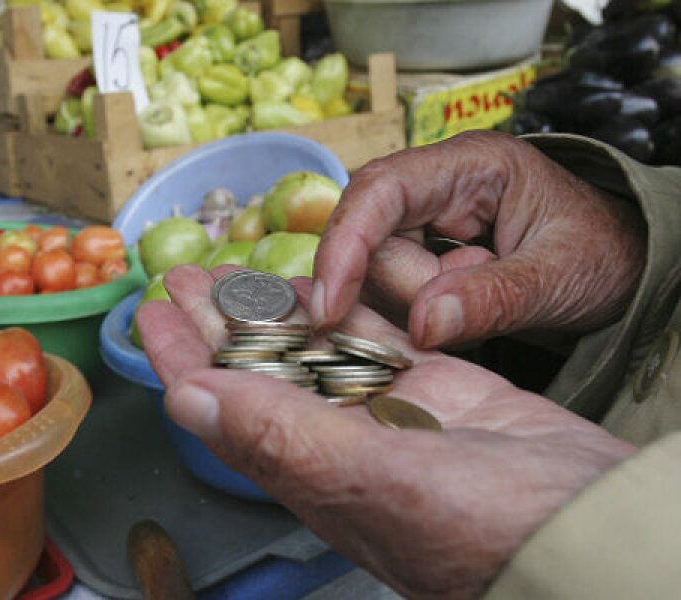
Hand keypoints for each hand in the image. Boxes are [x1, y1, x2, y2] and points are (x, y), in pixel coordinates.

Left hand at [138, 264, 634, 598]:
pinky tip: (321, 287)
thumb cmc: (485, 525)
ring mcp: (391, 416)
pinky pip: (377, 341)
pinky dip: (347, 311)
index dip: (182, 360)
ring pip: (315, 350)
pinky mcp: (437, 394)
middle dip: (217, 323)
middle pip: (260, 371)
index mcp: (311, 472)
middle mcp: (340, 444)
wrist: (589, 526)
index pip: (225, 407)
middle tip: (184, 275)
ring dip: (274, 310)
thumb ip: (280, 437)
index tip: (149, 315)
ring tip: (238, 273)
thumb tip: (190, 400)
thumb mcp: (374, 479)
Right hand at [311, 131, 646, 348]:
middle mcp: (436, 184)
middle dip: (408, 289)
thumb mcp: (559, 278)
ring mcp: (424, 219)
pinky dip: (414, 312)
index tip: (328, 307)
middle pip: (371, 240)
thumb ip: (493, 298)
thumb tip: (421, 325)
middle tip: (464, 312)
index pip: (381, 190)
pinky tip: (455, 315)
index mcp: (471, 164)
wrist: (620, 266)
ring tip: (478, 307)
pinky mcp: (420, 251)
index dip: (345, 245)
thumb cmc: (602, 256)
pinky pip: (390, 288)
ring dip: (415, 304)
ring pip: (375, 271)